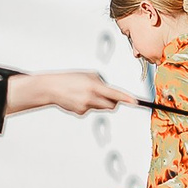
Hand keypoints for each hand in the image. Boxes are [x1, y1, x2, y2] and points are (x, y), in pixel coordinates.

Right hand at [6, 71, 134, 116]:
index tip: (136, 103)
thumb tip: (112, 93)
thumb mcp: (89, 75)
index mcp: (94, 86)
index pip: (115, 94)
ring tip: (87, 93)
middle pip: (111, 105)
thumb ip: (103, 83)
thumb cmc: (70, 79)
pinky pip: (91, 109)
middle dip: (114, 102)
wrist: (51, 88)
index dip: (127, 99)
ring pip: (102, 107)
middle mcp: (91, 98)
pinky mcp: (80, 113)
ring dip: (100, 102)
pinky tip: (79, 98)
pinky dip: (89, 104)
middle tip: (108, 95)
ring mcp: (85, 107)